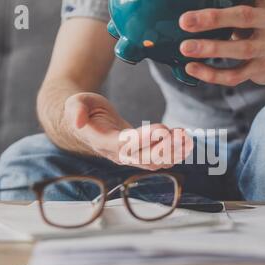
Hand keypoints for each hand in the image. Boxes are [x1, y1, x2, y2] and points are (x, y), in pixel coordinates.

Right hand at [64, 93, 192, 169]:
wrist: (88, 123)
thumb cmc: (84, 110)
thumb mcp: (76, 103)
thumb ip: (76, 110)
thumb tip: (77, 121)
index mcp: (103, 142)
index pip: (125, 144)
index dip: (144, 139)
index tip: (162, 129)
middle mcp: (117, 154)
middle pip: (144, 158)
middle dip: (165, 149)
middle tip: (182, 135)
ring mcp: (129, 157)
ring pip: (154, 162)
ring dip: (173, 152)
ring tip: (188, 140)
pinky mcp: (139, 154)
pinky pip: (159, 159)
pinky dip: (174, 153)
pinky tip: (187, 143)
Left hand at [179, 0, 264, 86]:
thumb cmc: (262, 30)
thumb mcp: (257, 10)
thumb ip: (234, 7)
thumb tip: (195, 12)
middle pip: (242, 17)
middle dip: (212, 18)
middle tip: (184, 21)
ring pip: (239, 49)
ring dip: (210, 48)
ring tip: (185, 47)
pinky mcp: (259, 70)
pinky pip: (234, 75)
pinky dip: (211, 74)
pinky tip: (192, 68)